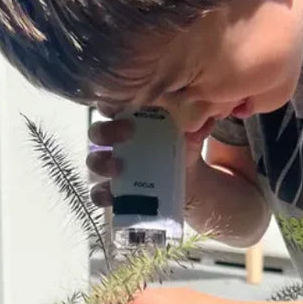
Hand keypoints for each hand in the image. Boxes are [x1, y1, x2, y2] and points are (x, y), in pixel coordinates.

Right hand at [86, 106, 203, 207]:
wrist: (185, 182)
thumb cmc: (179, 150)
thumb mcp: (188, 139)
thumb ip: (196, 130)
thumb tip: (208, 120)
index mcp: (129, 123)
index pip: (110, 108)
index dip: (109, 106)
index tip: (125, 108)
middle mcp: (115, 142)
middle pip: (97, 133)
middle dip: (106, 132)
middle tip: (127, 134)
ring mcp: (111, 166)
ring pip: (94, 162)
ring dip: (101, 163)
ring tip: (120, 168)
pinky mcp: (114, 190)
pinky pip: (97, 193)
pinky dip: (100, 195)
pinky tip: (112, 197)